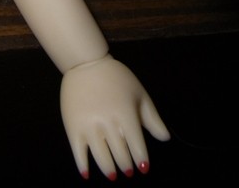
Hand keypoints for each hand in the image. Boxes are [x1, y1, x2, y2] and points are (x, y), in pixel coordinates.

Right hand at [60, 55, 169, 179]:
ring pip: (101, 157)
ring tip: (113, 175)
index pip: (137, 146)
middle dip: (126, 165)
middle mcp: (107, 123)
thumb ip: (152, 118)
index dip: (141, 159)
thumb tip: (165, 138)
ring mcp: (89, 126)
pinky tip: (87, 174)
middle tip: (128, 171)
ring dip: (108, 169)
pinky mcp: (73, 127)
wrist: (86, 64)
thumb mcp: (138, 93)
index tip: (143, 168)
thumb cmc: (116, 78)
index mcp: (125, 114)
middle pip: (120, 153)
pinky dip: (82, 166)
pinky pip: (78, 152)